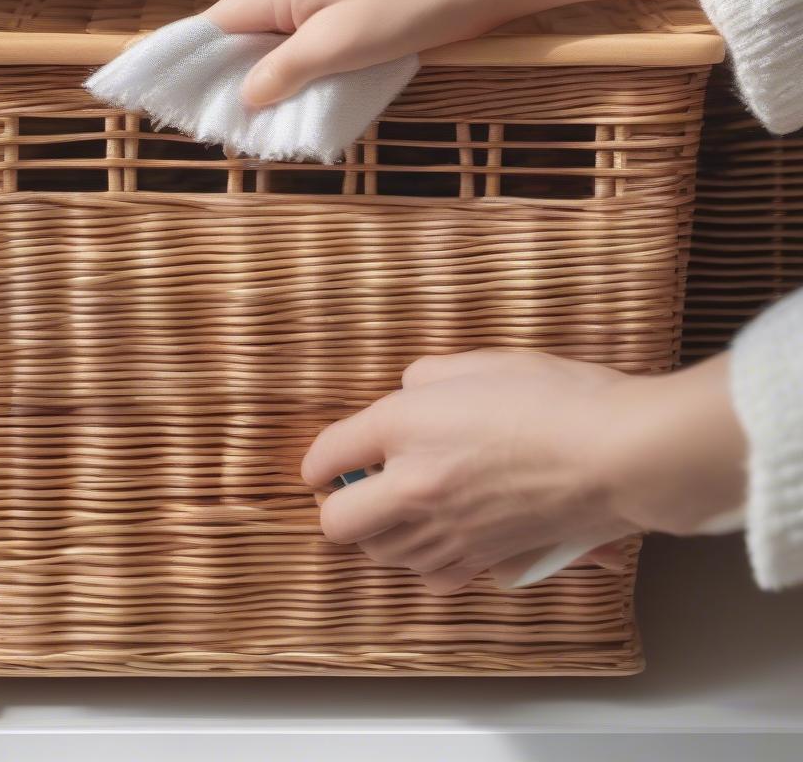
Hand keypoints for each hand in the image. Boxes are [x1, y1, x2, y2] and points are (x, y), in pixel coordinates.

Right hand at [204, 0, 696, 106]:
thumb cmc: (415, 5)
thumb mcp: (342, 47)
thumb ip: (284, 71)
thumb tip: (244, 97)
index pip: (214, 29)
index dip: (205, 74)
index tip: (204, 115)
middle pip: (241, 29)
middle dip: (245, 75)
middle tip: (253, 124)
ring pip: (273, 28)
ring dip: (278, 67)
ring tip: (287, 106)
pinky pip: (302, 20)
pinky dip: (303, 51)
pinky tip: (316, 78)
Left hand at [300, 350, 745, 593]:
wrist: (621, 454)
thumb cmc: (558, 398)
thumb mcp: (480, 362)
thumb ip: (426, 378)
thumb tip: (408, 392)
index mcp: (404, 428)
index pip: (325, 455)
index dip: (317, 460)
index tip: (325, 462)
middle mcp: (414, 488)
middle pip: (336, 522)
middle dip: (337, 503)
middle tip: (357, 484)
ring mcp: (447, 532)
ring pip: (378, 554)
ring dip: (377, 531)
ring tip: (400, 506)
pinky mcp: (481, 561)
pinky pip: (427, 575)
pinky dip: (421, 558)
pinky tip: (439, 533)